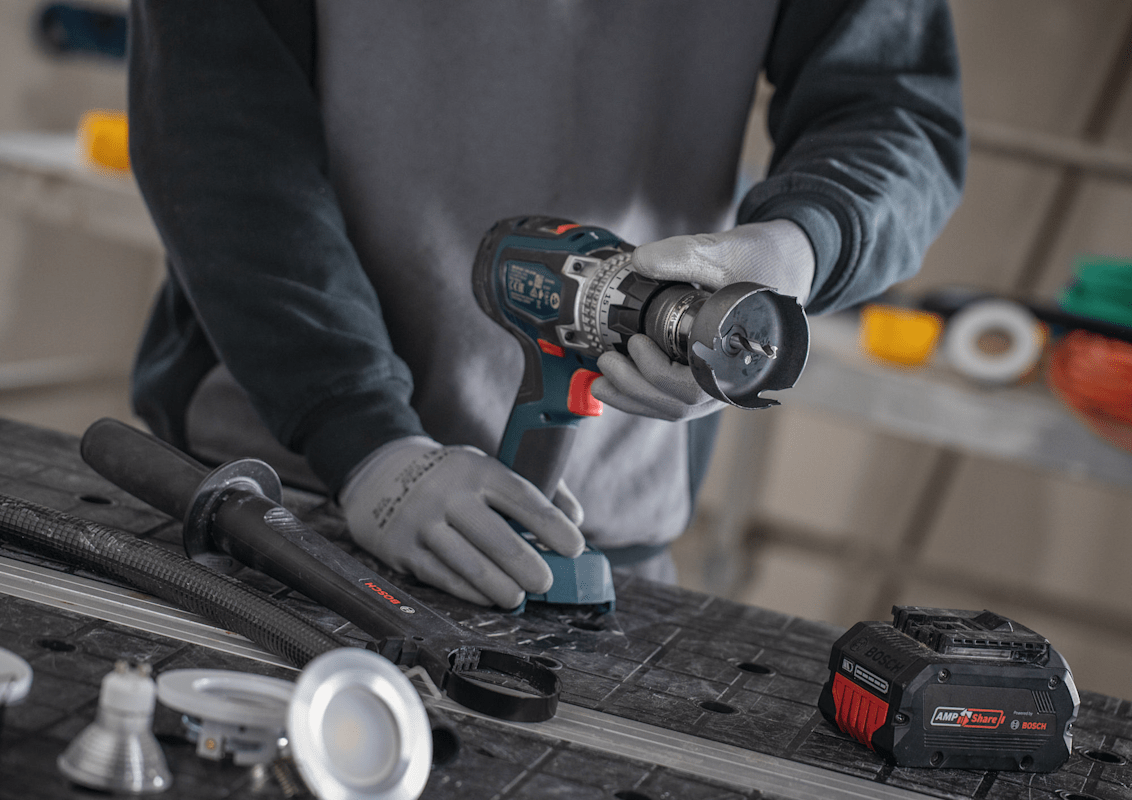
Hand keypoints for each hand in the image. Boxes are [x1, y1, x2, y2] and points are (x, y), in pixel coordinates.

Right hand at [340, 436, 584, 607]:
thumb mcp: (487, 467)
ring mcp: (425, 523)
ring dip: (501, 587)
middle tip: (545, 582)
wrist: (380, 474)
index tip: (574, 547)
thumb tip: (574, 517)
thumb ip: (535, 487)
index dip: (552, 526)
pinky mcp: (405, 549)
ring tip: (519, 596)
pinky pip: (444, 578)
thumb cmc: (450, 476)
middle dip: (528, 566)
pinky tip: (488, 597)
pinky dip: (471, 592)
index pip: (523, 499)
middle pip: (498, 539)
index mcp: (478, 471)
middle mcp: (450, 495)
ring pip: (470, 565)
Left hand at [590, 220, 813, 419]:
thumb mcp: (728, 250)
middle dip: (635, 389)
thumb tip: (639, 262)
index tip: (634, 342)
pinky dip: (646, 395)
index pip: (695, 388)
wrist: (789, 261)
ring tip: (601, 380)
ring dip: (635, 399)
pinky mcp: (712, 376)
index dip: (657, 373)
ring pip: (676, 408)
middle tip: (606, 361)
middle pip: (679, 405)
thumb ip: (685, 255)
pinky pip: (677, 399)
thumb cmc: (767, 260)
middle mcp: (736, 379)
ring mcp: (723, 381)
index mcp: (744, 357)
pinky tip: (619, 382)